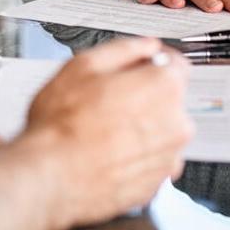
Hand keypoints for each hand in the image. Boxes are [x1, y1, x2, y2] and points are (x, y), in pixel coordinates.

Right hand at [20, 38, 192, 229]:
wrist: (53, 175)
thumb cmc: (63, 123)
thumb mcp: (84, 65)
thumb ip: (123, 49)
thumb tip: (144, 46)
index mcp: (162, 88)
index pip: (177, 64)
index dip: (154, 60)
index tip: (140, 63)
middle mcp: (175, 124)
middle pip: (168, 98)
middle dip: (144, 93)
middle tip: (108, 96)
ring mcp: (168, 158)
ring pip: (160, 129)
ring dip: (140, 124)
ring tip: (102, 126)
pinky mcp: (157, 184)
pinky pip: (152, 157)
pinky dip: (135, 151)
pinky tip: (106, 148)